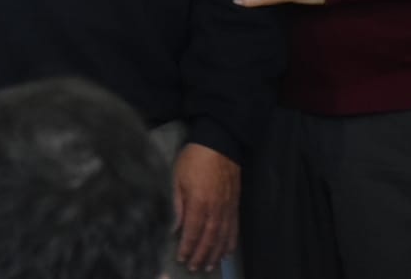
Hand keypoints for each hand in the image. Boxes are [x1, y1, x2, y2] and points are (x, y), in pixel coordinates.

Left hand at [172, 142, 238, 271]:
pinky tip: (227, 252)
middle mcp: (216, 209)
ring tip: (209, 265)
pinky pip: (234, 228)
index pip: (193, 232)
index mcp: (199, 203)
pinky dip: (230, 242)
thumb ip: (176, 204)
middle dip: (201, 255)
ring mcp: (228, 207)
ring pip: (222, 237)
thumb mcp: (177, 177)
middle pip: (209, 238)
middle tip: (194, 267)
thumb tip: (174, 227)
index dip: (187, 247)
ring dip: (215, 253)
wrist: (219, 143)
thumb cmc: (193, 159)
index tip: (181, 258)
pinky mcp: (235, 204)